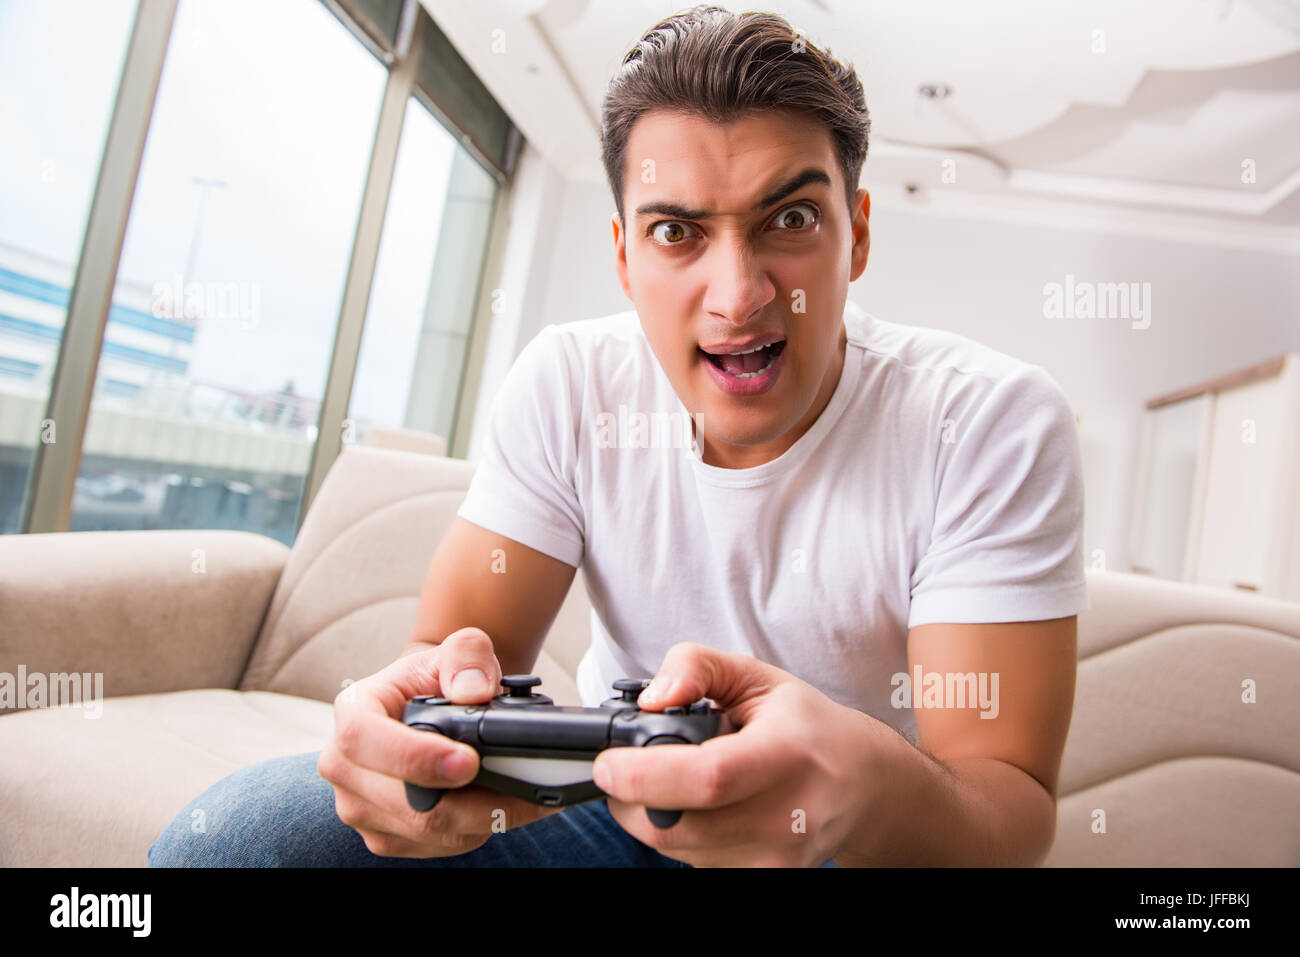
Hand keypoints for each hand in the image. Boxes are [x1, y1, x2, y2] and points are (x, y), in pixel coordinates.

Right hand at [317, 627, 561, 857]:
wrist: (430, 706)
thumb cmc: (438, 678)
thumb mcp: (456, 651)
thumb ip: (468, 655)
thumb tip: (475, 691)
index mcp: (353, 710)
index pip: (365, 739)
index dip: (415, 757)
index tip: (469, 762)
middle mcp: (344, 766)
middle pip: (407, 803)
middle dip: (476, 800)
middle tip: (530, 787)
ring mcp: (360, 808)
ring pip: (428, 832)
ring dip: (485, 818)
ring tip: (527, 794)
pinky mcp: (385, 837)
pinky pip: (437, 847)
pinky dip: (477, 831)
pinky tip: (500, 806)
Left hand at [591, 642, 886, 866]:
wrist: (864, 786)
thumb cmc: (806, 728)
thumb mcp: (756, 677)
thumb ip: (698, 667)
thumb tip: (652, 698)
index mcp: (788, 754)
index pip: (707, 778)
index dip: (644, 774)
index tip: (608, 763)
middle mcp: (787, 816)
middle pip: (678, 825)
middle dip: (630, 798)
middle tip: (622, 770)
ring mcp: (778, 859)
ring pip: (677, 848)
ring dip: (653, 816)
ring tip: (674, 782)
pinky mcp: (767, 880)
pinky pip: (694, 864)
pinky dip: (681, 836)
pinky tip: (701, 808)